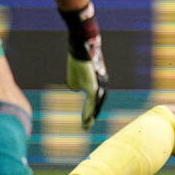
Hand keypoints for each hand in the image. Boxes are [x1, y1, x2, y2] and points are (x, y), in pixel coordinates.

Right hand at [61, 3, 107, 130]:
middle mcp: (96, 84)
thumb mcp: (78, 70)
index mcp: (92, 82)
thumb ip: (79, 80)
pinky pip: (92, 100)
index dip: (89, 110)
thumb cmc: (79, 55)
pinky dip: (89, 111)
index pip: (92, 98)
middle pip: (95, 103)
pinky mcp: (92, 85)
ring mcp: (94, 85)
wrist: (80, 46)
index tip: (85, 120)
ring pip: (94, 103)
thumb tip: (78, 89)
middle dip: (90, 116)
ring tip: (85, 127)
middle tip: (86, 128)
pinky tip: (87, 119)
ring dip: (89, 116)